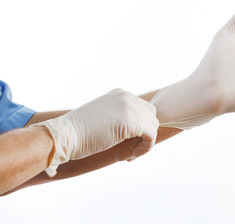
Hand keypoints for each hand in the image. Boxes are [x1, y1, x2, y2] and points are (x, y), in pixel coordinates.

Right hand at [34, 88, 158, 175]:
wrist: (64, 136)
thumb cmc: (80, 133)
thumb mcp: (104, 119)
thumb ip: (121, 119)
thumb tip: (139, 131)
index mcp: (120, 94)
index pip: (143, 110)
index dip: (139, 129)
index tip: (125, 144)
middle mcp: (127, 96)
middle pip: (151, 116)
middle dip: (143, 135)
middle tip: (126, 150)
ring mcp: (130, 107)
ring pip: (152, 127)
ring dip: (142, 144)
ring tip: (124, 154)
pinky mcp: (132, 121)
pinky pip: (151, 137)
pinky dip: (143, 150)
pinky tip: (126, 157)